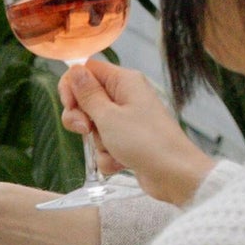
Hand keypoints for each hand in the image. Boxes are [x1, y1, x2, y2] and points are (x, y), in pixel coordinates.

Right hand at [59, 58, 218, 205]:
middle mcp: (127, 97)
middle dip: (81, 119)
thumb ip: (88, 94)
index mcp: (124, 81)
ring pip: (94, 127)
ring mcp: (128, 120)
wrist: (175, 175)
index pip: (87, 70)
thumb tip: (75, 70)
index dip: (73, 86)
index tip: (69, 105)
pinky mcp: (129, 142)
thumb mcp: (108, 116)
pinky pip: (105, 145)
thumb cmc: (147, 142)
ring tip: (114, 150)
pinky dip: (108, 157)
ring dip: (97, 142)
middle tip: (86, 129)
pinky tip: (122, 162)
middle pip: (87, 100)